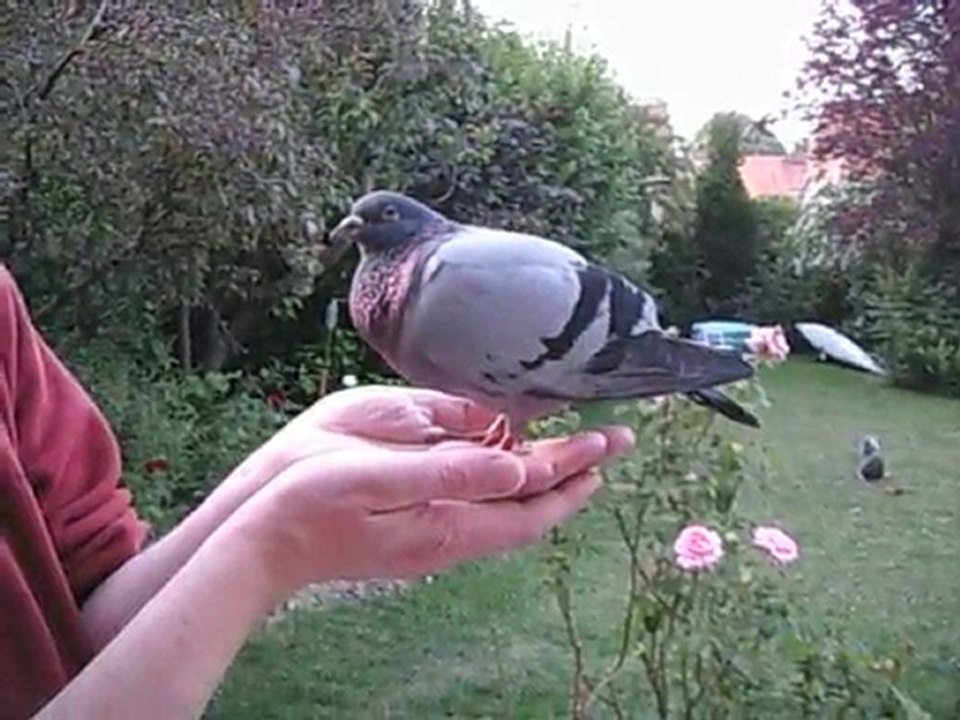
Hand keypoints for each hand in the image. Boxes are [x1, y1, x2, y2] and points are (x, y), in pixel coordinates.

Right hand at [231, 425, 631, 593]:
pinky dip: (508, 484)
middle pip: (528, 509)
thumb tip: (517, 466)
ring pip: (507, 511)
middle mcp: (448, 535)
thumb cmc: (307, 502)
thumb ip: (447, 471)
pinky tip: (507, 466)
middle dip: (573, 475)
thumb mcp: (374, 476)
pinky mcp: (414, 528)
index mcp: (446, 521)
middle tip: (610, 443)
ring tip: (573, 455)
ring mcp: (431, 536)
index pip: (530, 502)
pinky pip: (480, 508)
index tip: (608, 440)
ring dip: (544, 480)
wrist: (260, 543)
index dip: (573, 471)